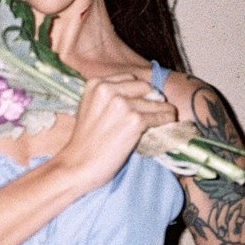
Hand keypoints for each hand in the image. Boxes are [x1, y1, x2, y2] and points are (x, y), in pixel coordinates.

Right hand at [55, 74, 176, 190]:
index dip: (138, 92)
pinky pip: (160, 116)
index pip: (129, 79)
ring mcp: (122, 104)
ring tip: (165, 119)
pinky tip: (166, 126)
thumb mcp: (90, 108)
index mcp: (96, 84)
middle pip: (144, 87)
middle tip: (153, 112)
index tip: (141, 102)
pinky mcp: (135, 120)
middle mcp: (108, 89)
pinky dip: (166, 121)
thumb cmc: (84, 143)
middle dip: (151, 99)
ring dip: (162, 111)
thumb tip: (140, 96)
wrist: (78, 166)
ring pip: (155, 102)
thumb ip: (108, 98)